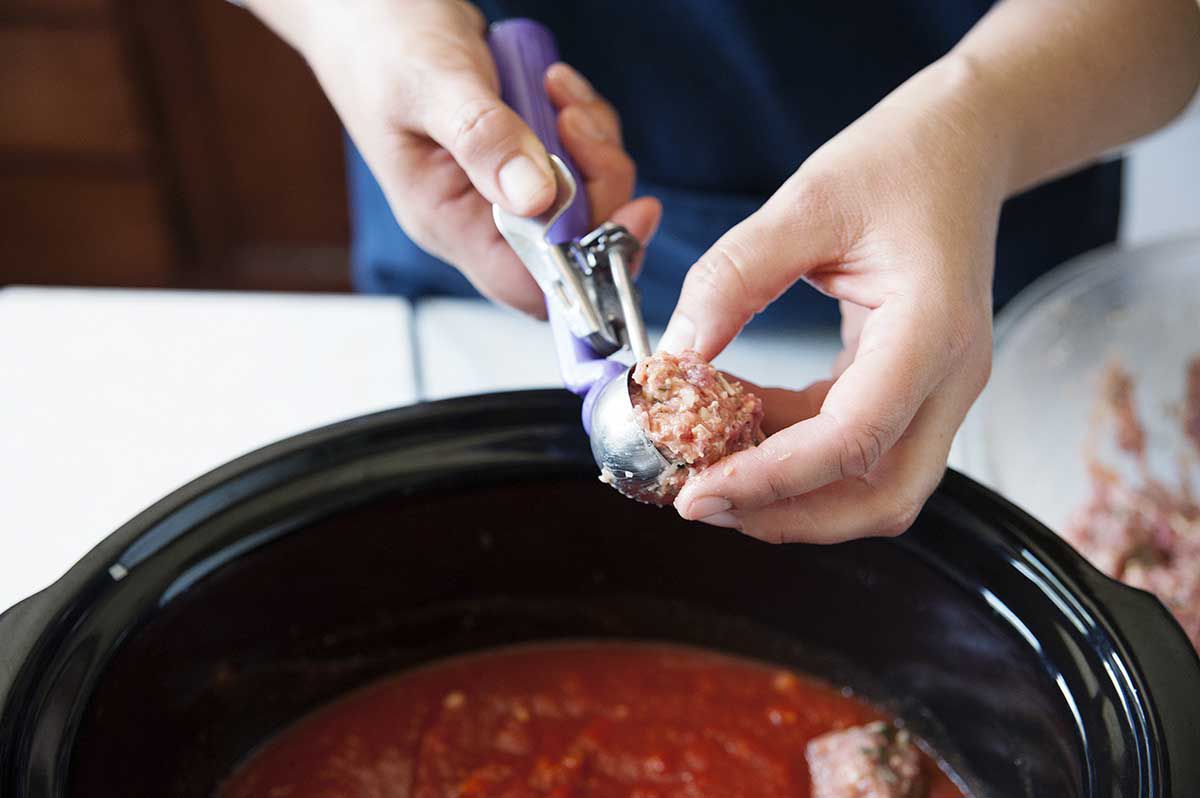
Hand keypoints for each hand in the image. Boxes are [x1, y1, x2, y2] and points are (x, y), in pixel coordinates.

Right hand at [246, 0, 660, 314]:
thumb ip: (484, 140)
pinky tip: (554, 84)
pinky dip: (583, 121)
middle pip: (573, 242)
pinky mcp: (517, 152)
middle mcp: (476, 215)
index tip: (631, 213)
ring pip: (584, 195)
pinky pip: (577, 156)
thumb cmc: (380, 40)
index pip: (531, 286)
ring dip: (592, 144)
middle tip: (577, 123)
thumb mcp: (432, 85)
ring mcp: (498, 184)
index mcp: (447, 222)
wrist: (363, 3)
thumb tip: (538, 201)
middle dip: (598, 185)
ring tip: (558, 92)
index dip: (591, 267)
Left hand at [663, 58, 1000, 542]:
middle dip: (787, 516)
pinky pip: (855, 448)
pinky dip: (793, 453)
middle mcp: (947, 378)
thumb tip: (676, 354)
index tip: (695, 492)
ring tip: (705, 464)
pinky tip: (736, 422)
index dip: (771, 479)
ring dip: (788, 493)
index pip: (854, 439)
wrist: (962, 144)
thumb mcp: (806, 201)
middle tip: (699, 501)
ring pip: (871, 486)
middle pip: (881, 498)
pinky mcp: (912, 388)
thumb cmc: (898, 161)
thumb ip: (735, 275)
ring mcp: (936, 390)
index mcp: (931, 331)